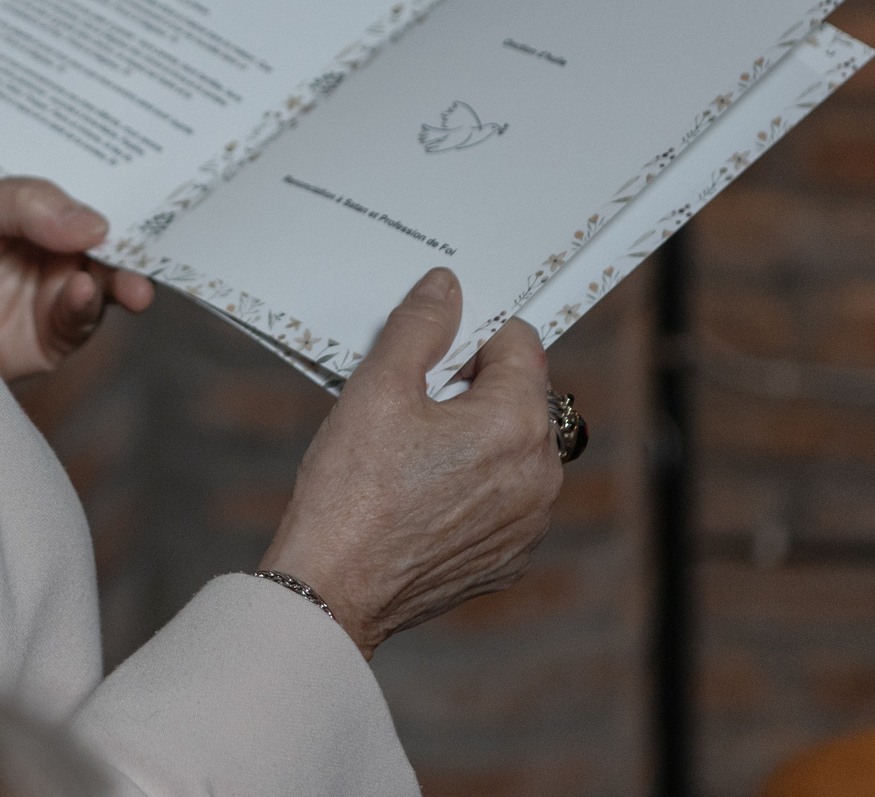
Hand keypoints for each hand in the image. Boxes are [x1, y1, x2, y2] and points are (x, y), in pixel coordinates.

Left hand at [0, 176, 154, 381]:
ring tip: (124, 283)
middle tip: (152, 251)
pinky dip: (85, 309)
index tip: (152, 203)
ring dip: (119, 282)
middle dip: (136, 248)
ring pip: (104, 287)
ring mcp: (50, 298)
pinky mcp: (44, 343)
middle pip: (110, 247)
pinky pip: (76, 325)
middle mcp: (52, 253)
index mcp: (37, 213)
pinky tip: (79, 293)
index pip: (91, 202)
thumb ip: (27, 204)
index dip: (125, 201)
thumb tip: (97, 224)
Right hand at [256, 268, 562, 656]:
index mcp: (518, 424)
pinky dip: (476, 487)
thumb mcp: (378, 386)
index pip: (521, 344)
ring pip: (514, 449)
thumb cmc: (351, 491)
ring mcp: (529, 523)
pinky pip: (505, 499)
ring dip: (477, 438)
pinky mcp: (509, 557)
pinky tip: (424, 494)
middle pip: (521, 398)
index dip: (472, 339)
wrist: (333, 587)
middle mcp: (540, 476)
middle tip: (412, 407)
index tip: (431, 359)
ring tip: (413, 455)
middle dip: (474, 389)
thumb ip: (421, 326)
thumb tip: (446, 288)